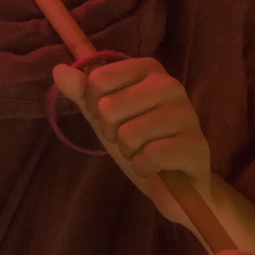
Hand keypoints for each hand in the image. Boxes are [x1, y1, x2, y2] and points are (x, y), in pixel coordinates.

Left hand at [53, 56, 209, 226]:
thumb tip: (58, 70)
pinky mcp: (195, 145)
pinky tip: (155, 168)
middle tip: (129, 140)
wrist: (175, 184)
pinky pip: (150, 157)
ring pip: (129, 134)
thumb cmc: (140, 143)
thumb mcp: (105, 117)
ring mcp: (186, 114)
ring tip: (144, 152)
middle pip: (110, 107)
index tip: (110, 118)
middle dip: (111, 133)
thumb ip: (82, 92)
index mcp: (149, 69)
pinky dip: (144, 168)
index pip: (98, 78)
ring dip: (129, 153)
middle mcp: (171, 85)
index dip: (94, 107)